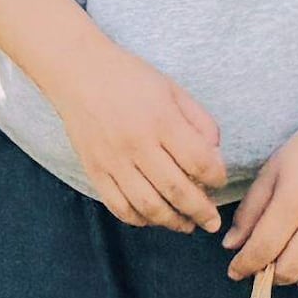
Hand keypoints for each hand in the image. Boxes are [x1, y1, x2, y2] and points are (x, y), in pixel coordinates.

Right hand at [48, 42, 229, 231]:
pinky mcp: (94, 171)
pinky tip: (153, 218)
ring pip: (148, 206)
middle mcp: (137, 143)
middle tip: (212, 222)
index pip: (199, 161)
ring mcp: (113, 160)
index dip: (216, 178)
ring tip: (186, 225)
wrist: (78, 73)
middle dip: (201, 211)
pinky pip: (119, 206)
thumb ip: (200, 121)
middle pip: (176, 189)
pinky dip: (139, 220)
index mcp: (161, 119)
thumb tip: (215, 157)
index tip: (219, 181)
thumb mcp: (173, 90)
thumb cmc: (130, 78)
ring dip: (172, 221)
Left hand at [225, 106, 297, 290]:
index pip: (262, 250)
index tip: (235, 270)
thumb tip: (232, 247)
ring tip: (291, 260)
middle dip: (268, 273)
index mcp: (293, 201)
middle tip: (264, 262)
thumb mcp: (272, 172)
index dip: (243, 266)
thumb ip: (250, 211)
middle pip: (288, 271)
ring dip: (297, 278)